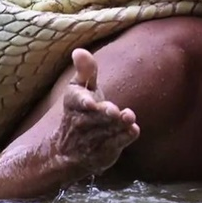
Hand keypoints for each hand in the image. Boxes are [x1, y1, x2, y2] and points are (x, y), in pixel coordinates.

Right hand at [54, 48, 139, 175]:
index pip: (77, 100)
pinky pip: (115, 145)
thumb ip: (85, 71)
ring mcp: (92, 139)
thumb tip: (78, 50)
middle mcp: (81, 123)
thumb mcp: (80, 89)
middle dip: (104, 114)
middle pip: (95, 117)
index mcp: (74, 104)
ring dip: (117, 125)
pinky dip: (124, 138)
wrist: (68, 151)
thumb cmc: (80, 110)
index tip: (90, 102)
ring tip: (128, 117)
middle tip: (113, 110)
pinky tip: (133, 130)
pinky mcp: (104, 152)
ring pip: (107, 130)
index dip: (84, 101)